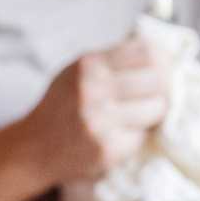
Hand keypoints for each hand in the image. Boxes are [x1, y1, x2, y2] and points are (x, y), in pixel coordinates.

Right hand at [18, 36, 168, 185]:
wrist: (34, 147)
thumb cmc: (63, 105)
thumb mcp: (78, 71)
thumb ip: (113, 60)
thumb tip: (161, 52)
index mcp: (89, 65)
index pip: (146, 52)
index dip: (161, 59)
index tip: (164, 67)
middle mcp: (94, 90)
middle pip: (157, 79)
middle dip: (164, 86)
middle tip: (159, 93)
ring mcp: (101, 121)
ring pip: (157, 108)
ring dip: (154, 112)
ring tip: (139, 114)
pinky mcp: (108, 149)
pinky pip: (143, 135)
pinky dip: (138, 134)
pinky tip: (122, 133)